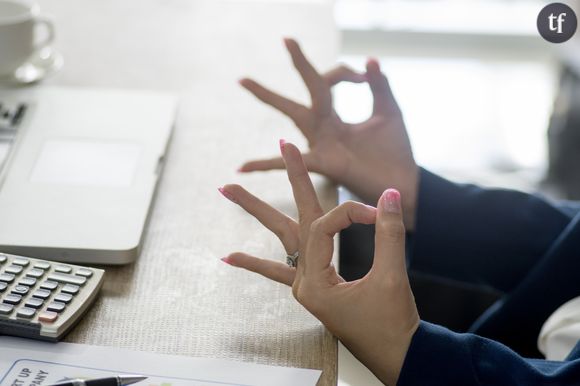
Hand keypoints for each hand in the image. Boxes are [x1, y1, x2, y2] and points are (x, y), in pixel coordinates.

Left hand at [220, 141, 419, 384]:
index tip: (377, 211)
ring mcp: (306, 286)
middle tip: (283, 145)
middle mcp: (305, 282)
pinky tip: (230, 256)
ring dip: (258, 212)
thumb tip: (389, 196)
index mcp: (316, 283)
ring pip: (281, 240)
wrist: (399, 358)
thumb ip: (389, 234)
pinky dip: (255, 263)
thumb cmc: (393, 326)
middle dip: (290, 181)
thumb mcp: (391, 278)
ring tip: (229, 188)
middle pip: (291, 221)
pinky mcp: (316, 290)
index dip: (352, 213)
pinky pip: (279, 272)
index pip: (326, 228)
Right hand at [239, 38, 419, 229]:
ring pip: (294, 113)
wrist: (403, 184)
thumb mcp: (389, 112)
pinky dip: (266, 165)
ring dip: (269, 96)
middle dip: (299, 63)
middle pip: (308, 88)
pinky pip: (293, 163)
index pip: (330, 81)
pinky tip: (243, 167)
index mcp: (336, 116)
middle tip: (286, 38)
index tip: (363, 77)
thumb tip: (369, 59)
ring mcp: (322, 143)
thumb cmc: (395, 152)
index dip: (344, 73)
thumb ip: (380, 87)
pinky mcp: (326, 163)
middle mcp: (325, 127)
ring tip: (243, 80)